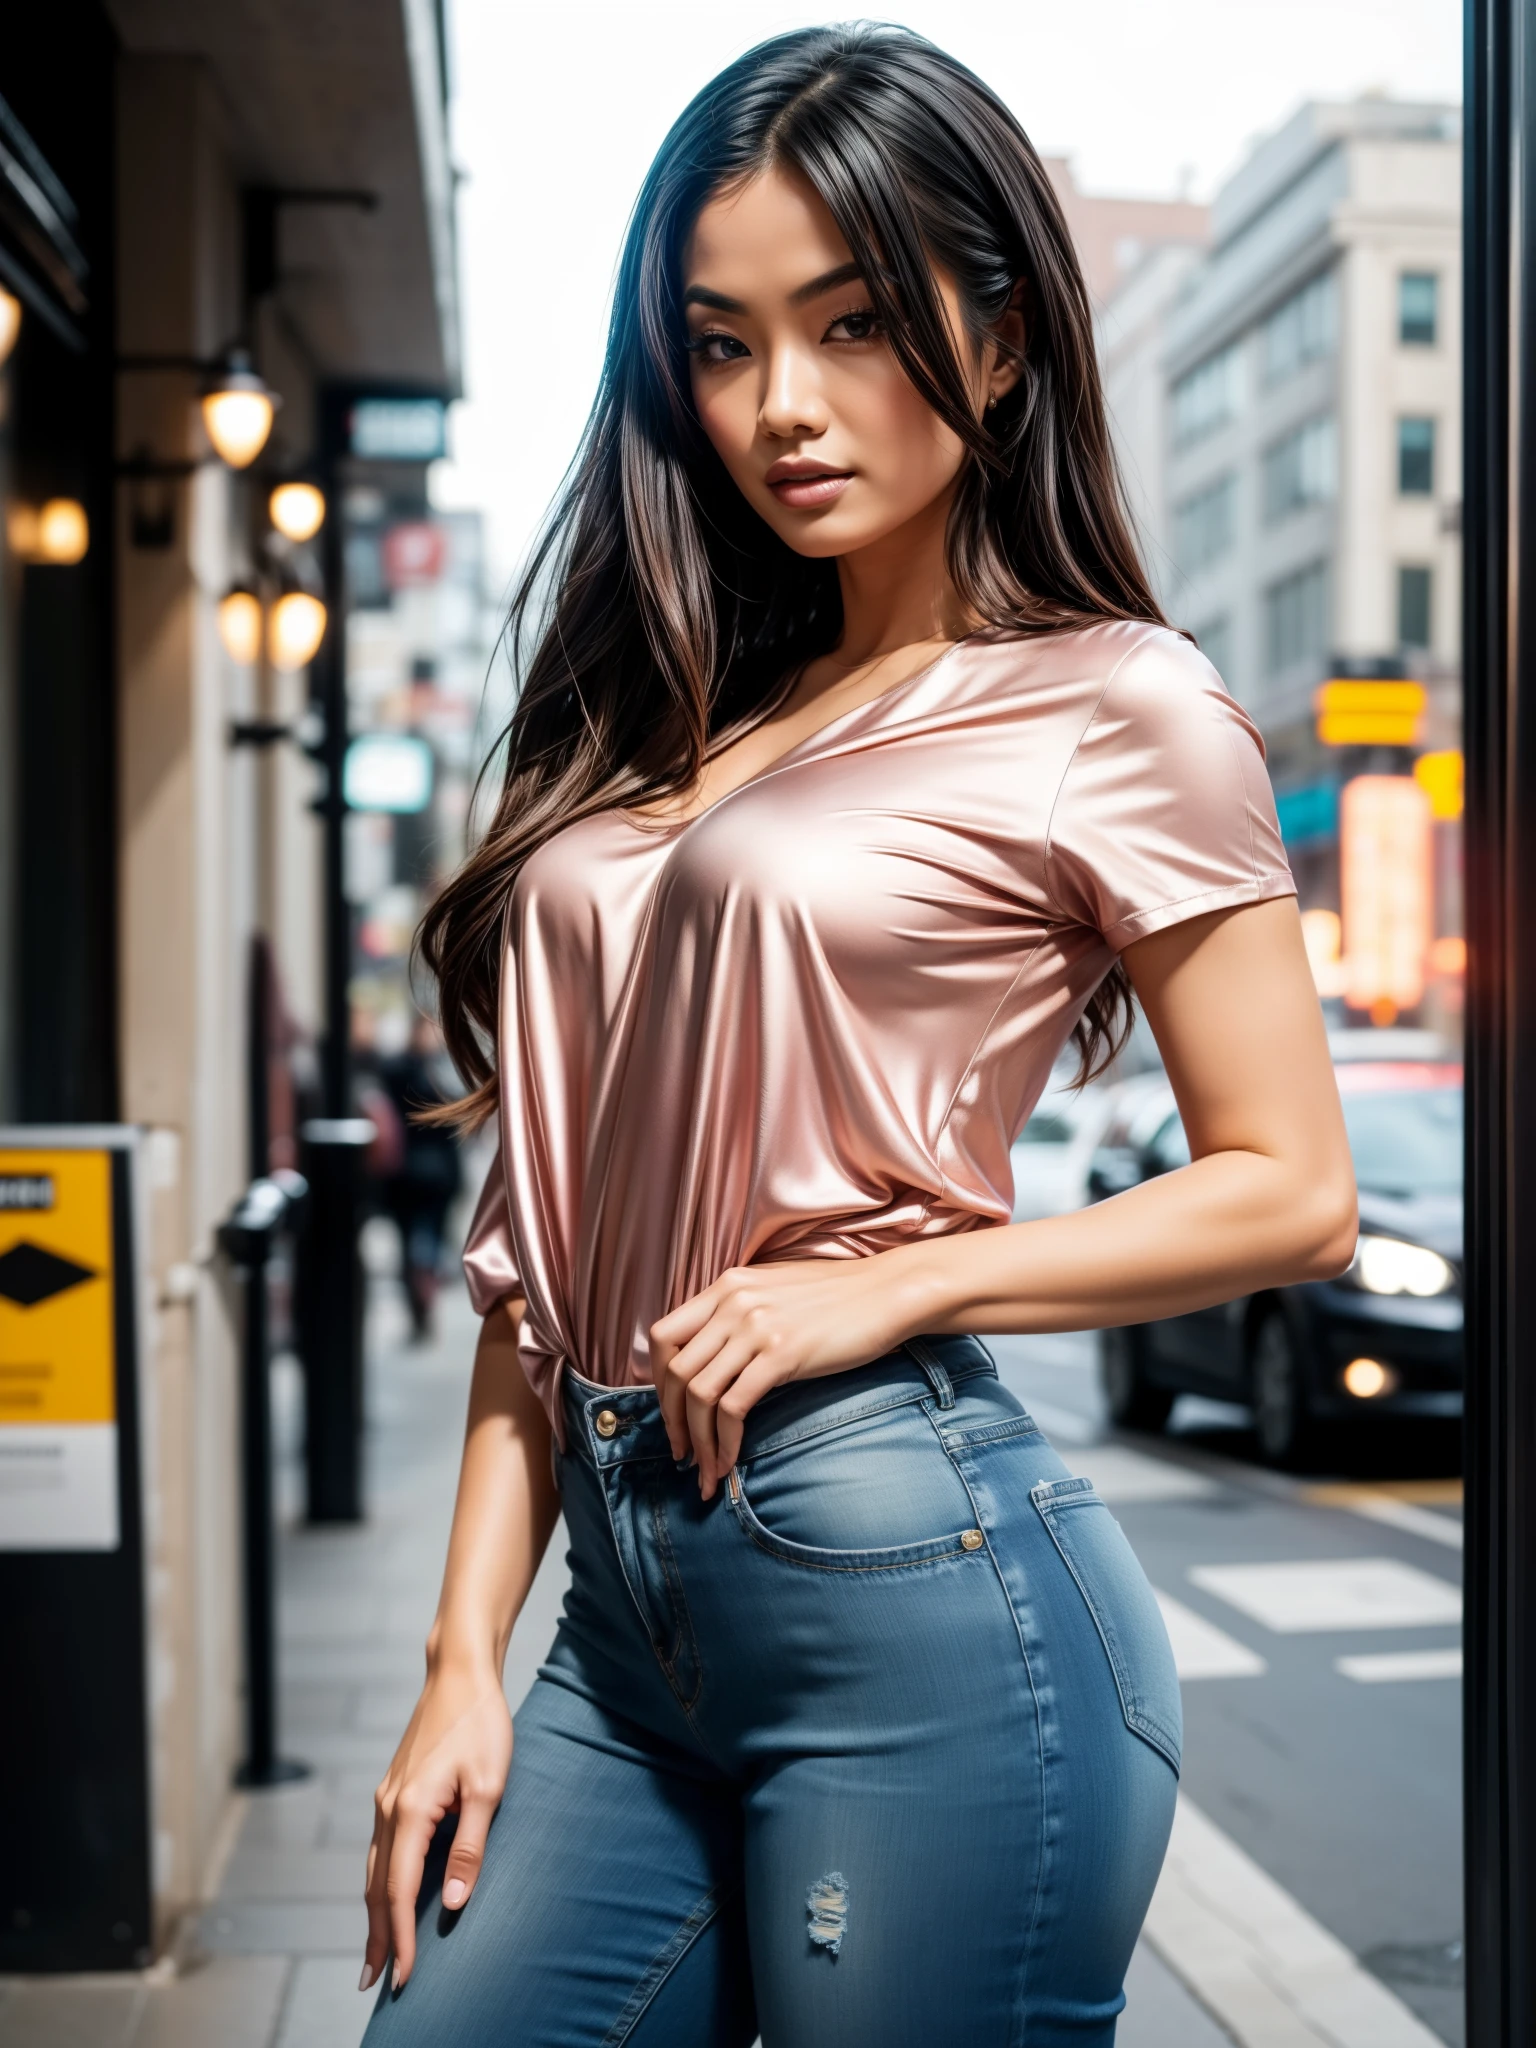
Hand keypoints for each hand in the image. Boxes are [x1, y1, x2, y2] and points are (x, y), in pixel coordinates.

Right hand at [362, 1664, 512, 1994]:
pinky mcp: (394, 1790)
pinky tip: (389, 1895)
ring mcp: (387, 1797)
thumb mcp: (488, 1786)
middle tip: (376, 1983)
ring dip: (375, 1914)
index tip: (403, 1977)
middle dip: (378, 1937)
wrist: (459, 1672)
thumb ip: (468, 1847)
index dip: (401, 1938)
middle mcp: (388, 1808)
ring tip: (378, 1953)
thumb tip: (450, 1903)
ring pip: (373, 1869)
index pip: (398, 1890)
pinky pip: (380, 1849)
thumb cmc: (480, 1723)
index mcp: (410, 1810)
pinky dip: (380, 1882)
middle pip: (376, 1887)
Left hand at [649, 1253, 927, 1498]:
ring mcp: (755, 1327)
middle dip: (671, 1421)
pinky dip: (725, 1442)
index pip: (663, 1336)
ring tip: (706, 1469)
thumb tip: (716, 1357)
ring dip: (698, 1441)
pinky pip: (733, 1407)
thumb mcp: (776, 1292)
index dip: (657, 1382)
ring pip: (698, 1394)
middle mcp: (732, 1303)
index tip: (672, 1413)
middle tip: (682, 1452)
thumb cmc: (840, 1297)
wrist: (889, 1291)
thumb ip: (741, 1314)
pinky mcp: (782, 1354)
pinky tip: (731, 1461)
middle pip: (673, 1371)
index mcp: (726, 1286)